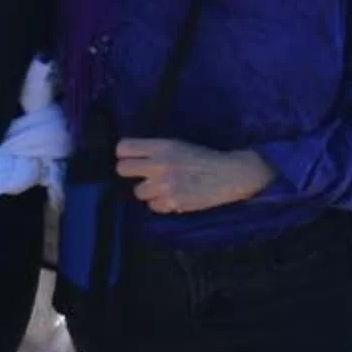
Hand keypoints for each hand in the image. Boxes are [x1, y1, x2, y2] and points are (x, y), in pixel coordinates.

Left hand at [116, 138, 273, 215]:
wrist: (230, 174)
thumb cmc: (204, 158)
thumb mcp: (179, 145)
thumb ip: (155, 151)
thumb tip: (131, 158)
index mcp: (162, 146)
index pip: (124, 148)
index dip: (125, 154)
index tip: (132, 158)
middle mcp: (160, 165)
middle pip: (122, 169)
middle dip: (130, 172)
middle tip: (143, 174)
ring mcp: (165, 186)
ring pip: (138, 192)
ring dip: (148, 191)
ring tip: (163, 187)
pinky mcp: (172, 203)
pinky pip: (153, 206)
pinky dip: (161, 203)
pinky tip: (174, 196)